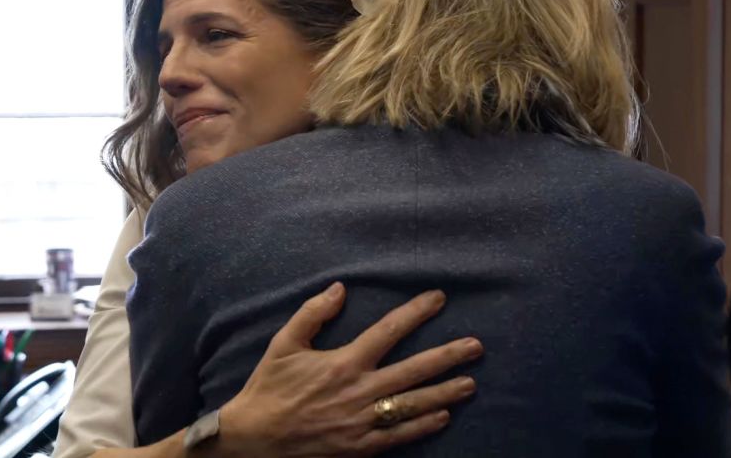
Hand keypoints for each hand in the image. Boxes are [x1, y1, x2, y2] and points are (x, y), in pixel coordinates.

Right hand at [213, 283, 483, 457]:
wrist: (255, 441)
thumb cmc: (269, 388)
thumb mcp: (284, 343)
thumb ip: (313, 313)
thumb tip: (340, 288)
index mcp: (344, 362)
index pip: (389, 330)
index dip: (416, 312)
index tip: (439, 299)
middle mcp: (360, 390)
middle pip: (414, 369)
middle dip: (448, 356)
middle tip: (476, 347)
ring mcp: (364, 421)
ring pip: (414, 404)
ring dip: (445, 392)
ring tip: (471, 383)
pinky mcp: (361, 447)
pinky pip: (400, 436)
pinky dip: (423, 426)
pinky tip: (443, 417)